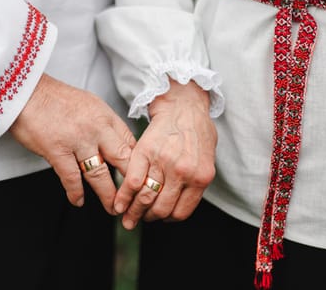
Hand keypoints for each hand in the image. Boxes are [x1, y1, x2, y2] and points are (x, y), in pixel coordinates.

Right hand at [9, 74, 135, 213]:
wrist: (25, 91)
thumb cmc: (55, 98)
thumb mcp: (89, 104)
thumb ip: (103, 124)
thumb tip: (115, 144)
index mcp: (106, 116)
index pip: (131, 144)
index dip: (138, 165)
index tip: (141, 180)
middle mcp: (96, 128)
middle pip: (122, 160)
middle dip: (130, 184)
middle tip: (134, 200)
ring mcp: (77, 140)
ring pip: (100, 174)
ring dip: (107, 195)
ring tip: (113, 208)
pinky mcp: (57, 150)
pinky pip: (71, 178)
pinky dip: (76, 193)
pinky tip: (79, 201)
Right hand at [115, 79, 216, 228]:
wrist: (183, 105)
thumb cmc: (198, 130)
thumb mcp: (207, 159)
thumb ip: (197, 181)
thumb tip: (183, 202)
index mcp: (200, 178)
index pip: (180, 212)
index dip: (167, 219)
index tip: (160, 219)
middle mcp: (182, 173)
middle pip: (161, 209)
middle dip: (148, 218)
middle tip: (141, 219)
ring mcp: (163, 163)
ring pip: (145, 198)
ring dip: (133, 212)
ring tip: (127, 217)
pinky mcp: (145, 152)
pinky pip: (132, 181)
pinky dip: (123, 196)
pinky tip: (118, 204)